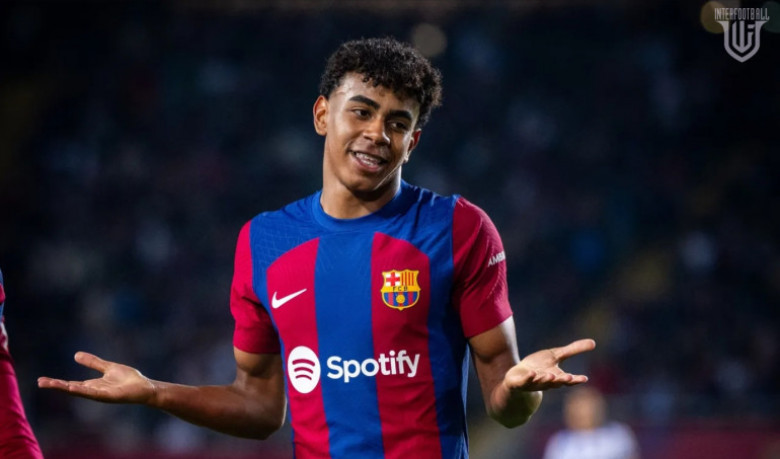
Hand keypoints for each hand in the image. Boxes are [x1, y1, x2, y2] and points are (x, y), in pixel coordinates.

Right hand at [38, 352, 155, 404]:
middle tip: (40, 382)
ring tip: (51, 384)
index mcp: (93, 385)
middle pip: (72, 388)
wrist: (145, 387)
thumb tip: (76, 355)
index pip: (71, 384)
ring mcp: (101, 394)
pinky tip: (73, 388)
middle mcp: (94, 391)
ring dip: (66, 388)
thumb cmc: (128, 379)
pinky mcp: (110, 395)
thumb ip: (93, 362)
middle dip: (56, 386)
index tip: (42, 380)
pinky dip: (83, 390)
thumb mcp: (108, 367)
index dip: (57, 383)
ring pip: (80, 391)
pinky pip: (94, 393)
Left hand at [503, 339, 595, 391]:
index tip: (584, 378)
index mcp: (556, 376)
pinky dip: (528, 379)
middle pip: (556, 382)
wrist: (518, 375)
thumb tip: (594, 342)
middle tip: (569, 377)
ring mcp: (533, 383)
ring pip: (541, 382)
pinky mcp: (520, 383)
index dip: (576, 380)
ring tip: (551, 375)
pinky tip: (532, 373)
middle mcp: (546, 382)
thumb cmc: (540, 366)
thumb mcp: (557, 355)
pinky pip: (525, 382)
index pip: (568, 379)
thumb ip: (574, 350)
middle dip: (562, 380)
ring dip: (546, 380)